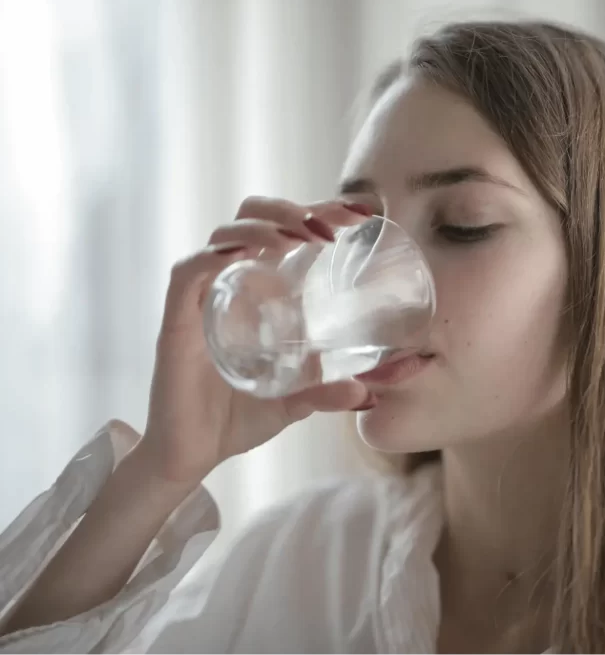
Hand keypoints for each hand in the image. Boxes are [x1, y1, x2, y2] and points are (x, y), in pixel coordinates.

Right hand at [135, 196, 372, 485]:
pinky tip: (245, 254)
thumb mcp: (296, 402)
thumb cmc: (238, 418)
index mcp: (258, 291)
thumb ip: (329, 392)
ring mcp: (202, 300)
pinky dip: (214, 256)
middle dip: (290, 209)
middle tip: (330, 228)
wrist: (192, 456)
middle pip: (251, 217)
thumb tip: (368, 392)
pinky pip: (188, 273)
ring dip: (264, 226)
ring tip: (299, 238)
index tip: (359, 214)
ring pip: (224, 235)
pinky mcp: (176, 322)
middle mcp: (229, 284)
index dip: (318, 211)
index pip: (284, 230)